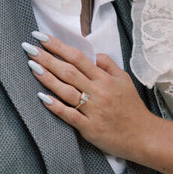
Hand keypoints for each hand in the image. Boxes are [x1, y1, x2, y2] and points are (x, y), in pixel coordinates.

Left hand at [29, 35, 153, 162]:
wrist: (143, 136)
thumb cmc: (132, 108)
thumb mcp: (124, 80)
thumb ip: (109, 66)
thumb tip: (94, 55)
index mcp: (105, 79)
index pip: (78, 58)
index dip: (59, 46)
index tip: (42, 37)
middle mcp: (97, 91)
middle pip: (68, 71)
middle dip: (47, 58)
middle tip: (29, 48)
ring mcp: (92, 110)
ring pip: (66, 90)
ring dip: (47, 77)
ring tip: (31, 66)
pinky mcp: (88, 127)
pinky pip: (69, 115)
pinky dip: (55, 106)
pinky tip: (41, 97)